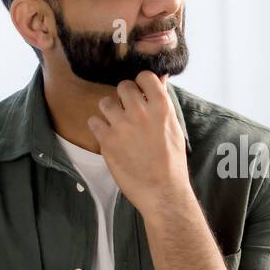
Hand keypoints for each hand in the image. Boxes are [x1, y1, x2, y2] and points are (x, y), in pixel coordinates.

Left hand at [86, 72, 188, 214]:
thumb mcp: (175, 128)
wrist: (162, 192)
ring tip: (117, 124)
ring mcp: (121, 126)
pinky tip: (108, 136)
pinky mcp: (106, 141)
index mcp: (161, 107)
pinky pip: (93, 121)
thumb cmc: (172, 162)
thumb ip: (164, 103)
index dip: (141, 84)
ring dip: (109, 111)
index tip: (141, 94)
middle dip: (124, 97)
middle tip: (128, 112)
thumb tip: (161, 79)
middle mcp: (140, 112)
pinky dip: (99, 128)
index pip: (144, 77)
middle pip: (123, 87)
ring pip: (105, 102)